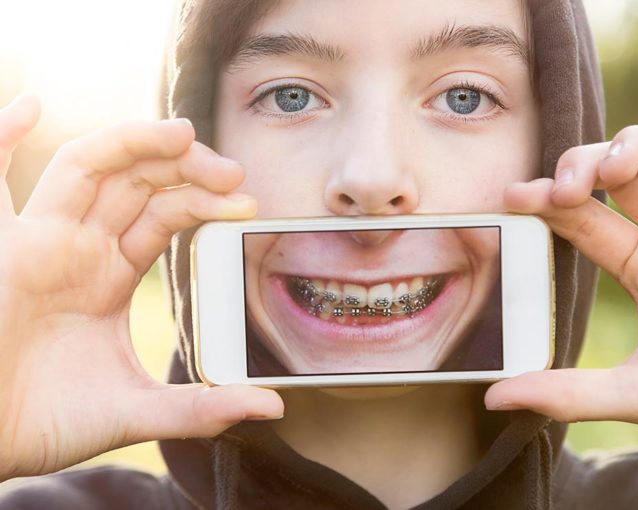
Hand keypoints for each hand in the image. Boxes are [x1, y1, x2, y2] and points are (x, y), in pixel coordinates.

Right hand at [0, 94, 282, 479]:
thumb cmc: (46, 423)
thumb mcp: (137, 412)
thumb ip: (202, 408)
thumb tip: (272, 408)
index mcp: (108, 275)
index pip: (164, 215)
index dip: (205, 202)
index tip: (250, 203)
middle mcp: (76, 248)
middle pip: (136, 181)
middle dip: (185, 167)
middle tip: (233, 170)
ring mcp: (36, 242)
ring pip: (87, 168)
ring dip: (133, 142)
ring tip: (183, 134)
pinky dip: (0, 137)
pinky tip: (31, 105)